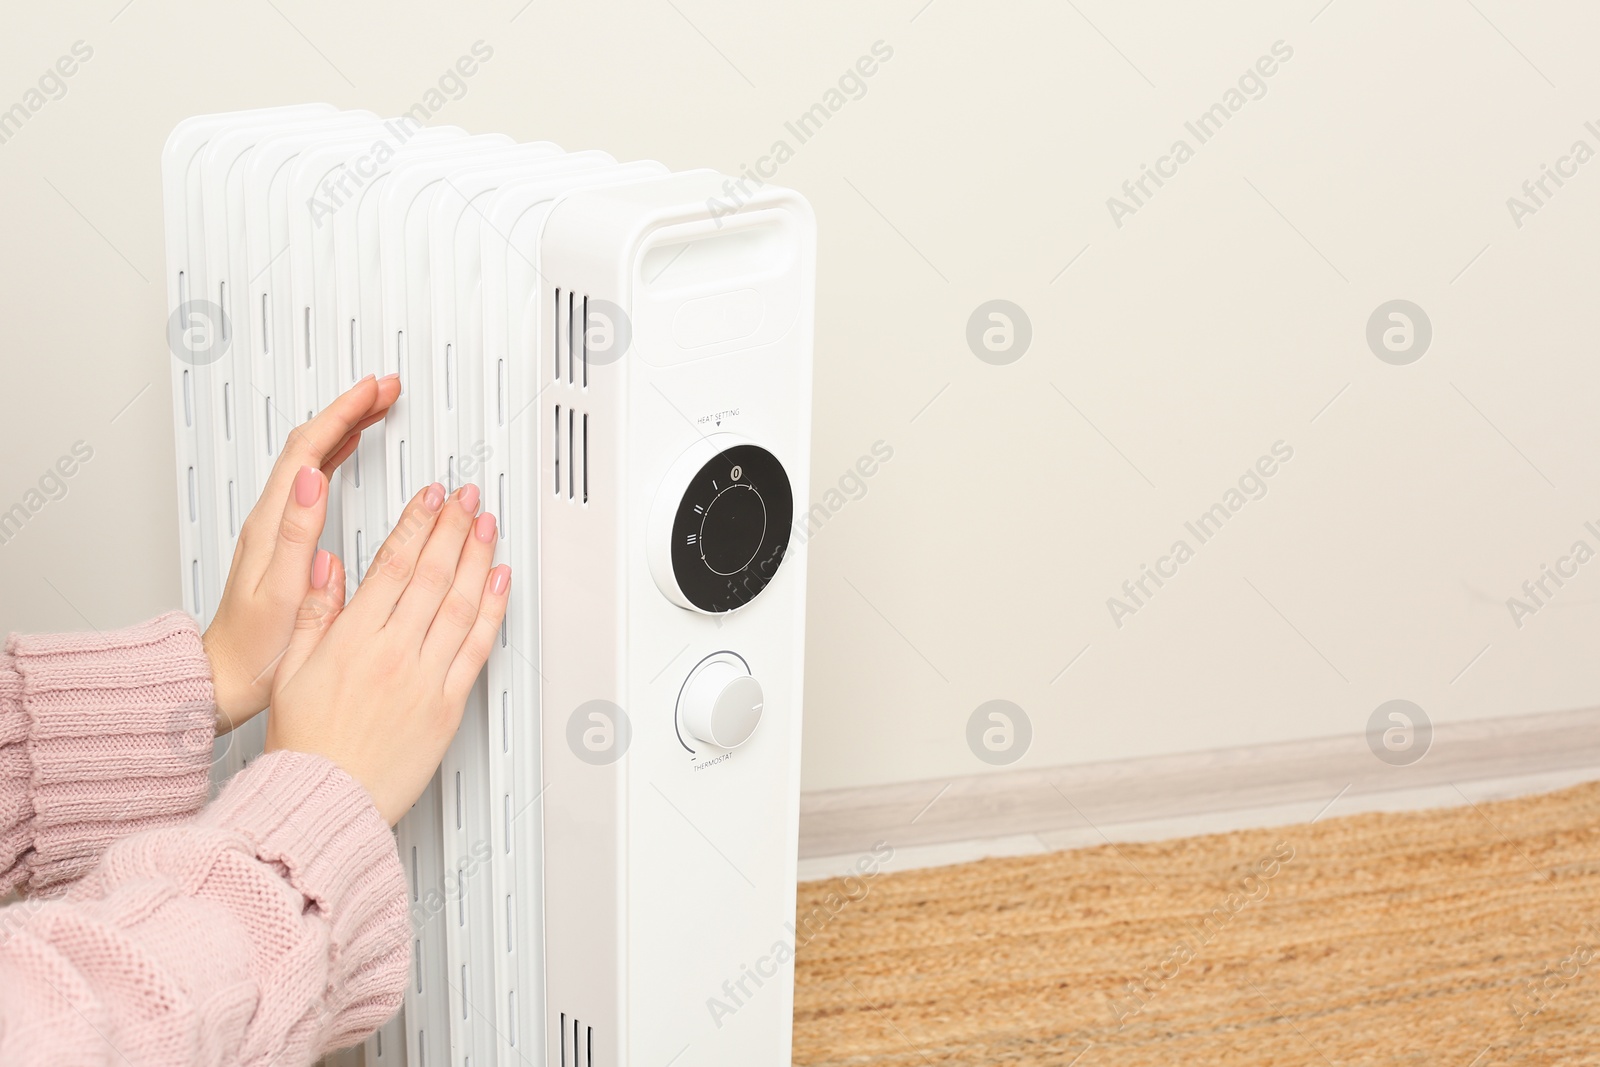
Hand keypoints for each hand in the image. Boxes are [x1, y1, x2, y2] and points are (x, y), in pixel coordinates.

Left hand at [201, 374, 401, 732]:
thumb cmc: (256, 647)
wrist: (226, 676)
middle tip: (385, 391)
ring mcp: (276, 526)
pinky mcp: (283, 539)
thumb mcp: (284, 592)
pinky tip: (347, 458)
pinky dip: (335, 458)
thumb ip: (298, 533)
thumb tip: (314, 479)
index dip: (343, 414)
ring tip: (374, 410)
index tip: (374, 393)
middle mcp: (271, 519)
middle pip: (309, 444)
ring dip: (342, 428)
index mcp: (273, 526)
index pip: (308, 450)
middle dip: (348, 410)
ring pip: (311, 459)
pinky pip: (312, 481)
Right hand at [264, 481, 509, 824]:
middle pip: (431, 574)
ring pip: (460, 603)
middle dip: (453, 527)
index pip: (392, 565)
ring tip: (488, 524)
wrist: (326, 802)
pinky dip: (492, 610)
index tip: (431, 497)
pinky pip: (477, 649)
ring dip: (478, 557)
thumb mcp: (290, 673)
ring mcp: (425, 679)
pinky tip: (500, 582)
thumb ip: (312, 615)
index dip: (416, 523)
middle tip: (469, 497)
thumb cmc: (306, 747)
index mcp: (352, 641)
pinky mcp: (447, 707)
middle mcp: (393, 654)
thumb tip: (327, 568)